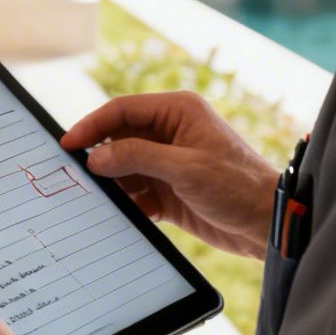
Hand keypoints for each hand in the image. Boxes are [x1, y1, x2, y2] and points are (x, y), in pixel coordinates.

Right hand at [62, 90, 279, 258]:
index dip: (92, 125)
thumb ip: (136, 157)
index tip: (68, 144)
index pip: (122, 110)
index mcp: (177, 112)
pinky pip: (137, 193)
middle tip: (72, 174)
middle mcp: (171, 133)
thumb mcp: (184, 168)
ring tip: (93, 198)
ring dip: (112, 184)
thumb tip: (95, 156)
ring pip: (125, 168)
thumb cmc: (237, 186)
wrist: (267, 224)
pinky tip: (120, 214)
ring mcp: (169, 163)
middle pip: (119, 139)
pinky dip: (127, 203)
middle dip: (99, 157)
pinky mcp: (170, 191)